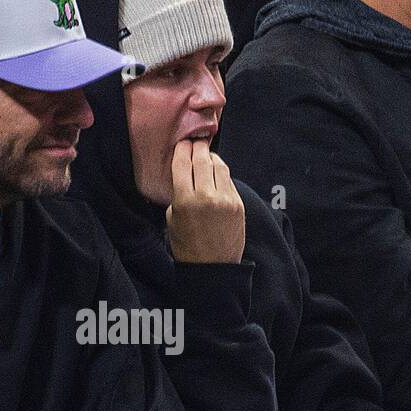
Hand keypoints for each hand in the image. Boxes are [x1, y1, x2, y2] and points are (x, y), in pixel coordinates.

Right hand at [166, 139, 245, 263]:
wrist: (213, 269)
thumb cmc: (187, 247)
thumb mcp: (172, 220)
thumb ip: (177, 195)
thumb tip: (184, 175)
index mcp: (185, 201)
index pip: (182, 164)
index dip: (181, 149)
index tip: (181, 143)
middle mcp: (206, 197)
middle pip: (201, 159)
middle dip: (197, 147)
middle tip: (195, 141)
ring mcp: (225, 199)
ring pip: (218, 166)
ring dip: (211, 157)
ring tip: (206, 155)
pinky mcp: (238, 204)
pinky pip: (229, 180)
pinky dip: (221, 173)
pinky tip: (216, 173)